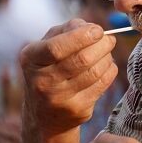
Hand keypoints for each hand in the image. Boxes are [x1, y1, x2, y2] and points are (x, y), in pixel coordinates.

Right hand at [20, 19, 116, 142]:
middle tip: (110, 39)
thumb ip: (68, 29)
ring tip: (107, 52)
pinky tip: (107, 66)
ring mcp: (59, 98)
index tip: (98, 30)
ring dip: (107, 57)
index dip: (82, 37)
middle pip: (81, 59)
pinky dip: (110, 70)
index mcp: (31, 59)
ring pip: (95, 71)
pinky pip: (102, 83)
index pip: (56, 47)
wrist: (44, 114)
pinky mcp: (77, 109)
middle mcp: (42, 81)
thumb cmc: (50, 68)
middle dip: (102, 45)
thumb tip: (92, 28)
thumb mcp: (48, 45)